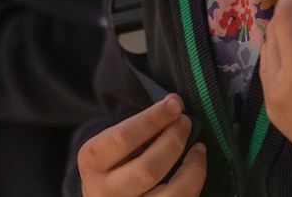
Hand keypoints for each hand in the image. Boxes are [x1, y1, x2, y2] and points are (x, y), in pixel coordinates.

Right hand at [77, 94, 206, 196]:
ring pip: (170, 195)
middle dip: (173, 141)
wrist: (103, 192)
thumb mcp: (114, 142)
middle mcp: (105, 192)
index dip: (153, 119)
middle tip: (185, 122)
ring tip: (199, 148)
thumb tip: (175, 108)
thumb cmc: (114, 160)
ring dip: (191, 169)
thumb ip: (140, 129)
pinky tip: (196, 166)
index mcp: (92, 161)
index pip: (124, 138)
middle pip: (147, 170)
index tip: (174, 103)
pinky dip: (194, 184)